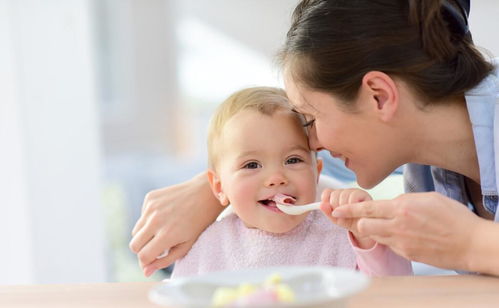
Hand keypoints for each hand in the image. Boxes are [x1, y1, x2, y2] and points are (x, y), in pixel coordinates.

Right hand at [129, 172, 222, 275]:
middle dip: (143, 250)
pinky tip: (165, 216)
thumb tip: (146, 271)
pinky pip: (142, 216)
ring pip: (136, 231)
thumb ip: (165, 261)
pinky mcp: (150, 198)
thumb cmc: (199, 222)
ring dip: (145, 235)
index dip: (147, 262)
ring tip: (162, 230)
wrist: (205, 194)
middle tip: (157, 247)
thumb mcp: (186, 245)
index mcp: (166, 235)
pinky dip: (149, 220)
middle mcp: (156, 220)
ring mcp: (151, 207)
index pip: (143, 256)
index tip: (154, 260)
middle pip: (134, 245)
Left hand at [320, 188, 374, 248]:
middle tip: (342, 216)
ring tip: (350, 215)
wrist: (366, 229)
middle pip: (335, 194)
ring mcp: (355, 192)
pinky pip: (353, 196)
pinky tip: (356, 212)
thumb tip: (321, 205)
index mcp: (337, 196)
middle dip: (336, 208)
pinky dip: (352, 206)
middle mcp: (346, 192)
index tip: (331, 211)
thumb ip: (328, 212)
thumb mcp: (337, 220)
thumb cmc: (351, 222)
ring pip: (343, 195)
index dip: (327, 201)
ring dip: (345, 208)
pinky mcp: (364, 194)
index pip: (327, 192)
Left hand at [330, 192, 483, 270]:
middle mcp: (397, 226)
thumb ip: (404, 200)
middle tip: (352, 217)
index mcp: (401, 208)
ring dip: (372, 230)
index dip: (347, 209)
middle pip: (363, 225)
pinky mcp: (406, 254)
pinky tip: (401, 234)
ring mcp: (401, 242)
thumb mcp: (427, 198)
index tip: (335, 209)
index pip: (366, 208)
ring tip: (380, 225)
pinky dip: (389, 238)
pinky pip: (389, 245)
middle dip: (355, 221)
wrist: (470, 243)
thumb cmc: (453, 217)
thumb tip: (390, 202)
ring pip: (374, 236)